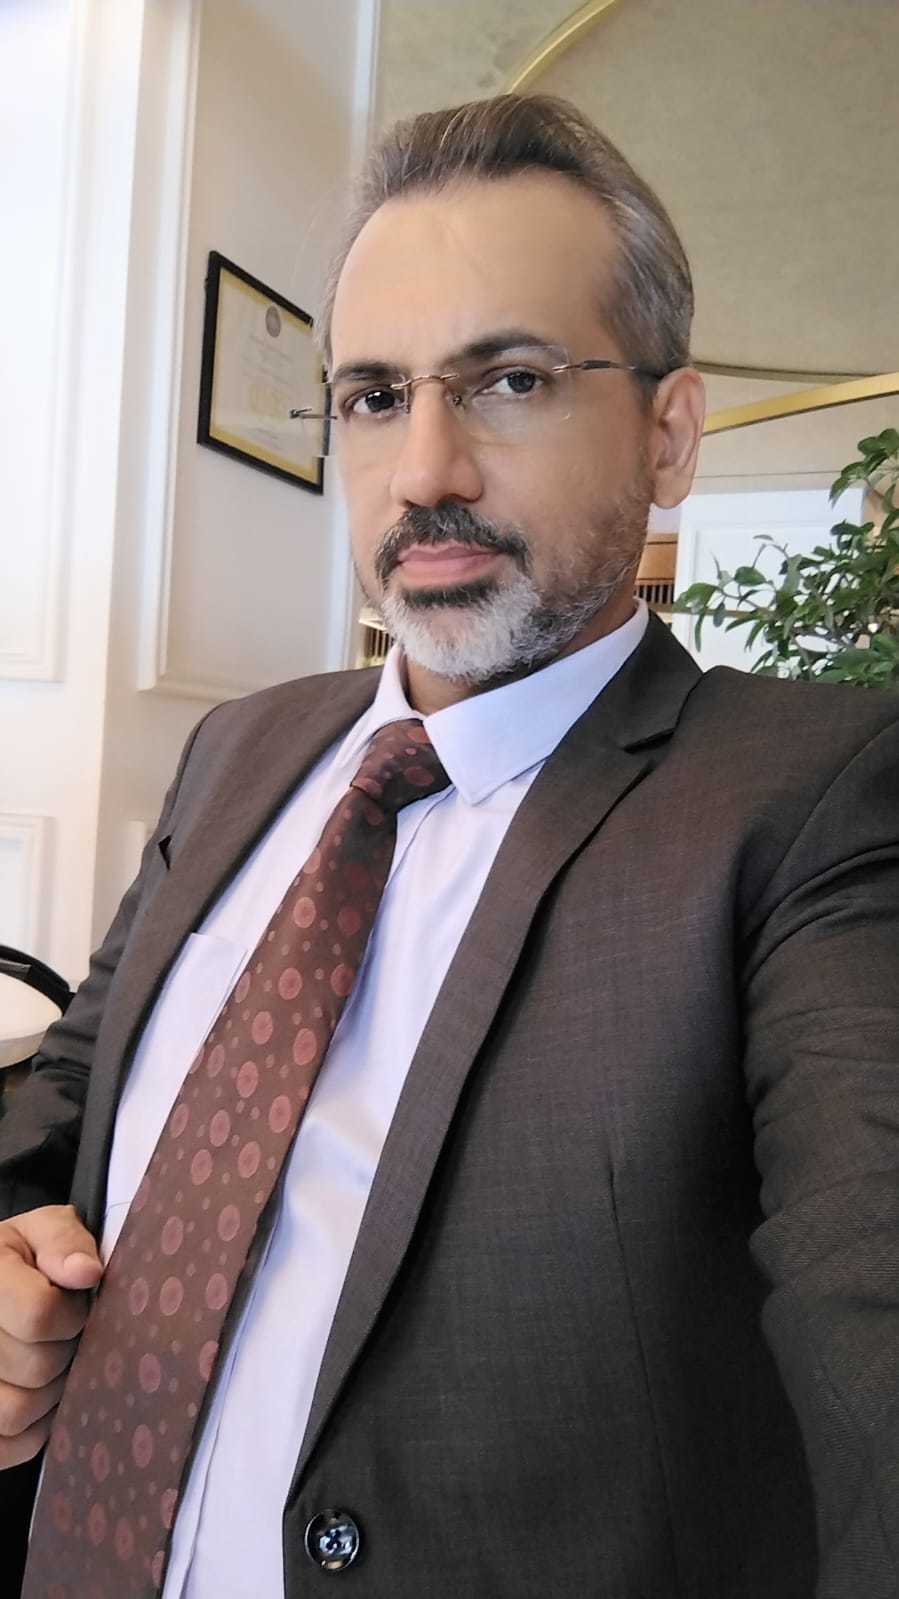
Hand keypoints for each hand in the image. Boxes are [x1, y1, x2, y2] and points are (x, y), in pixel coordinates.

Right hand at [0, 1205, 101, 1466]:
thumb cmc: (25, 1257)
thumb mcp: (42, 1229)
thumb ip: (63, 1241)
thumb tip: (87, 1272)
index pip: (39, 1315)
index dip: (72, 1314)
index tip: (76, 1303)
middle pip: (36, 1368)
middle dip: (66, 1351)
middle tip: (66, 1335)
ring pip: (16, 1412)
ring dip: (50, 1392)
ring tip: (50, 1363)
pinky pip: (8, 1445)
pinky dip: (32, 1428)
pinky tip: (36, 1394)